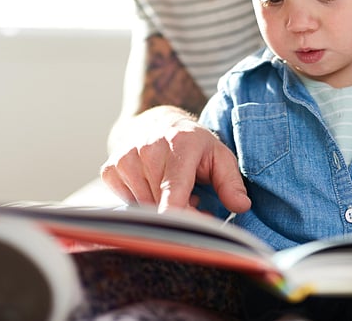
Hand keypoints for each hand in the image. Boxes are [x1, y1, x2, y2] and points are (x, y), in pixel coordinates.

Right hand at [100, 108, 250, 213]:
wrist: (156, 122)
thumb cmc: (192, 143)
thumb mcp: (219, 155)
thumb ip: (230, 181)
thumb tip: (241, 206)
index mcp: (180, 144)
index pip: (174, 191)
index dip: (183, 217)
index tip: (194, 230)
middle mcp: (148, 149)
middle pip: (161, 206)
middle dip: (181, 213)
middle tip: (194, 201)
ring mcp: (125, 158)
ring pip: (144, 208)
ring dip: (162, 209)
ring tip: (175, 190)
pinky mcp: (110, 170)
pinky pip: (127, 204)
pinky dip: (143, 203)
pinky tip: (154, 187)